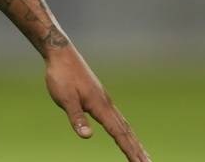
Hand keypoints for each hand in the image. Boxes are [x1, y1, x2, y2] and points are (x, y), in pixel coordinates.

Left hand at [45, 46, 149, 161]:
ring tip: (143, 155)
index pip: (118, 134)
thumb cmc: (61, 76)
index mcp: (100, 107)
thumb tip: (87, 136)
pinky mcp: (99, 98)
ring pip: (124, 125)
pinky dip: (124, 131)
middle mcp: (107, 105)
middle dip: (137, 149)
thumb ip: (76, 117)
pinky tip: (124, 134)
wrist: (61, 53)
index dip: (129, 151)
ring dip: (134, 141)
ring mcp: (104, 101)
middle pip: (126, 132)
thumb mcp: (65, 98)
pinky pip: (116, 119)